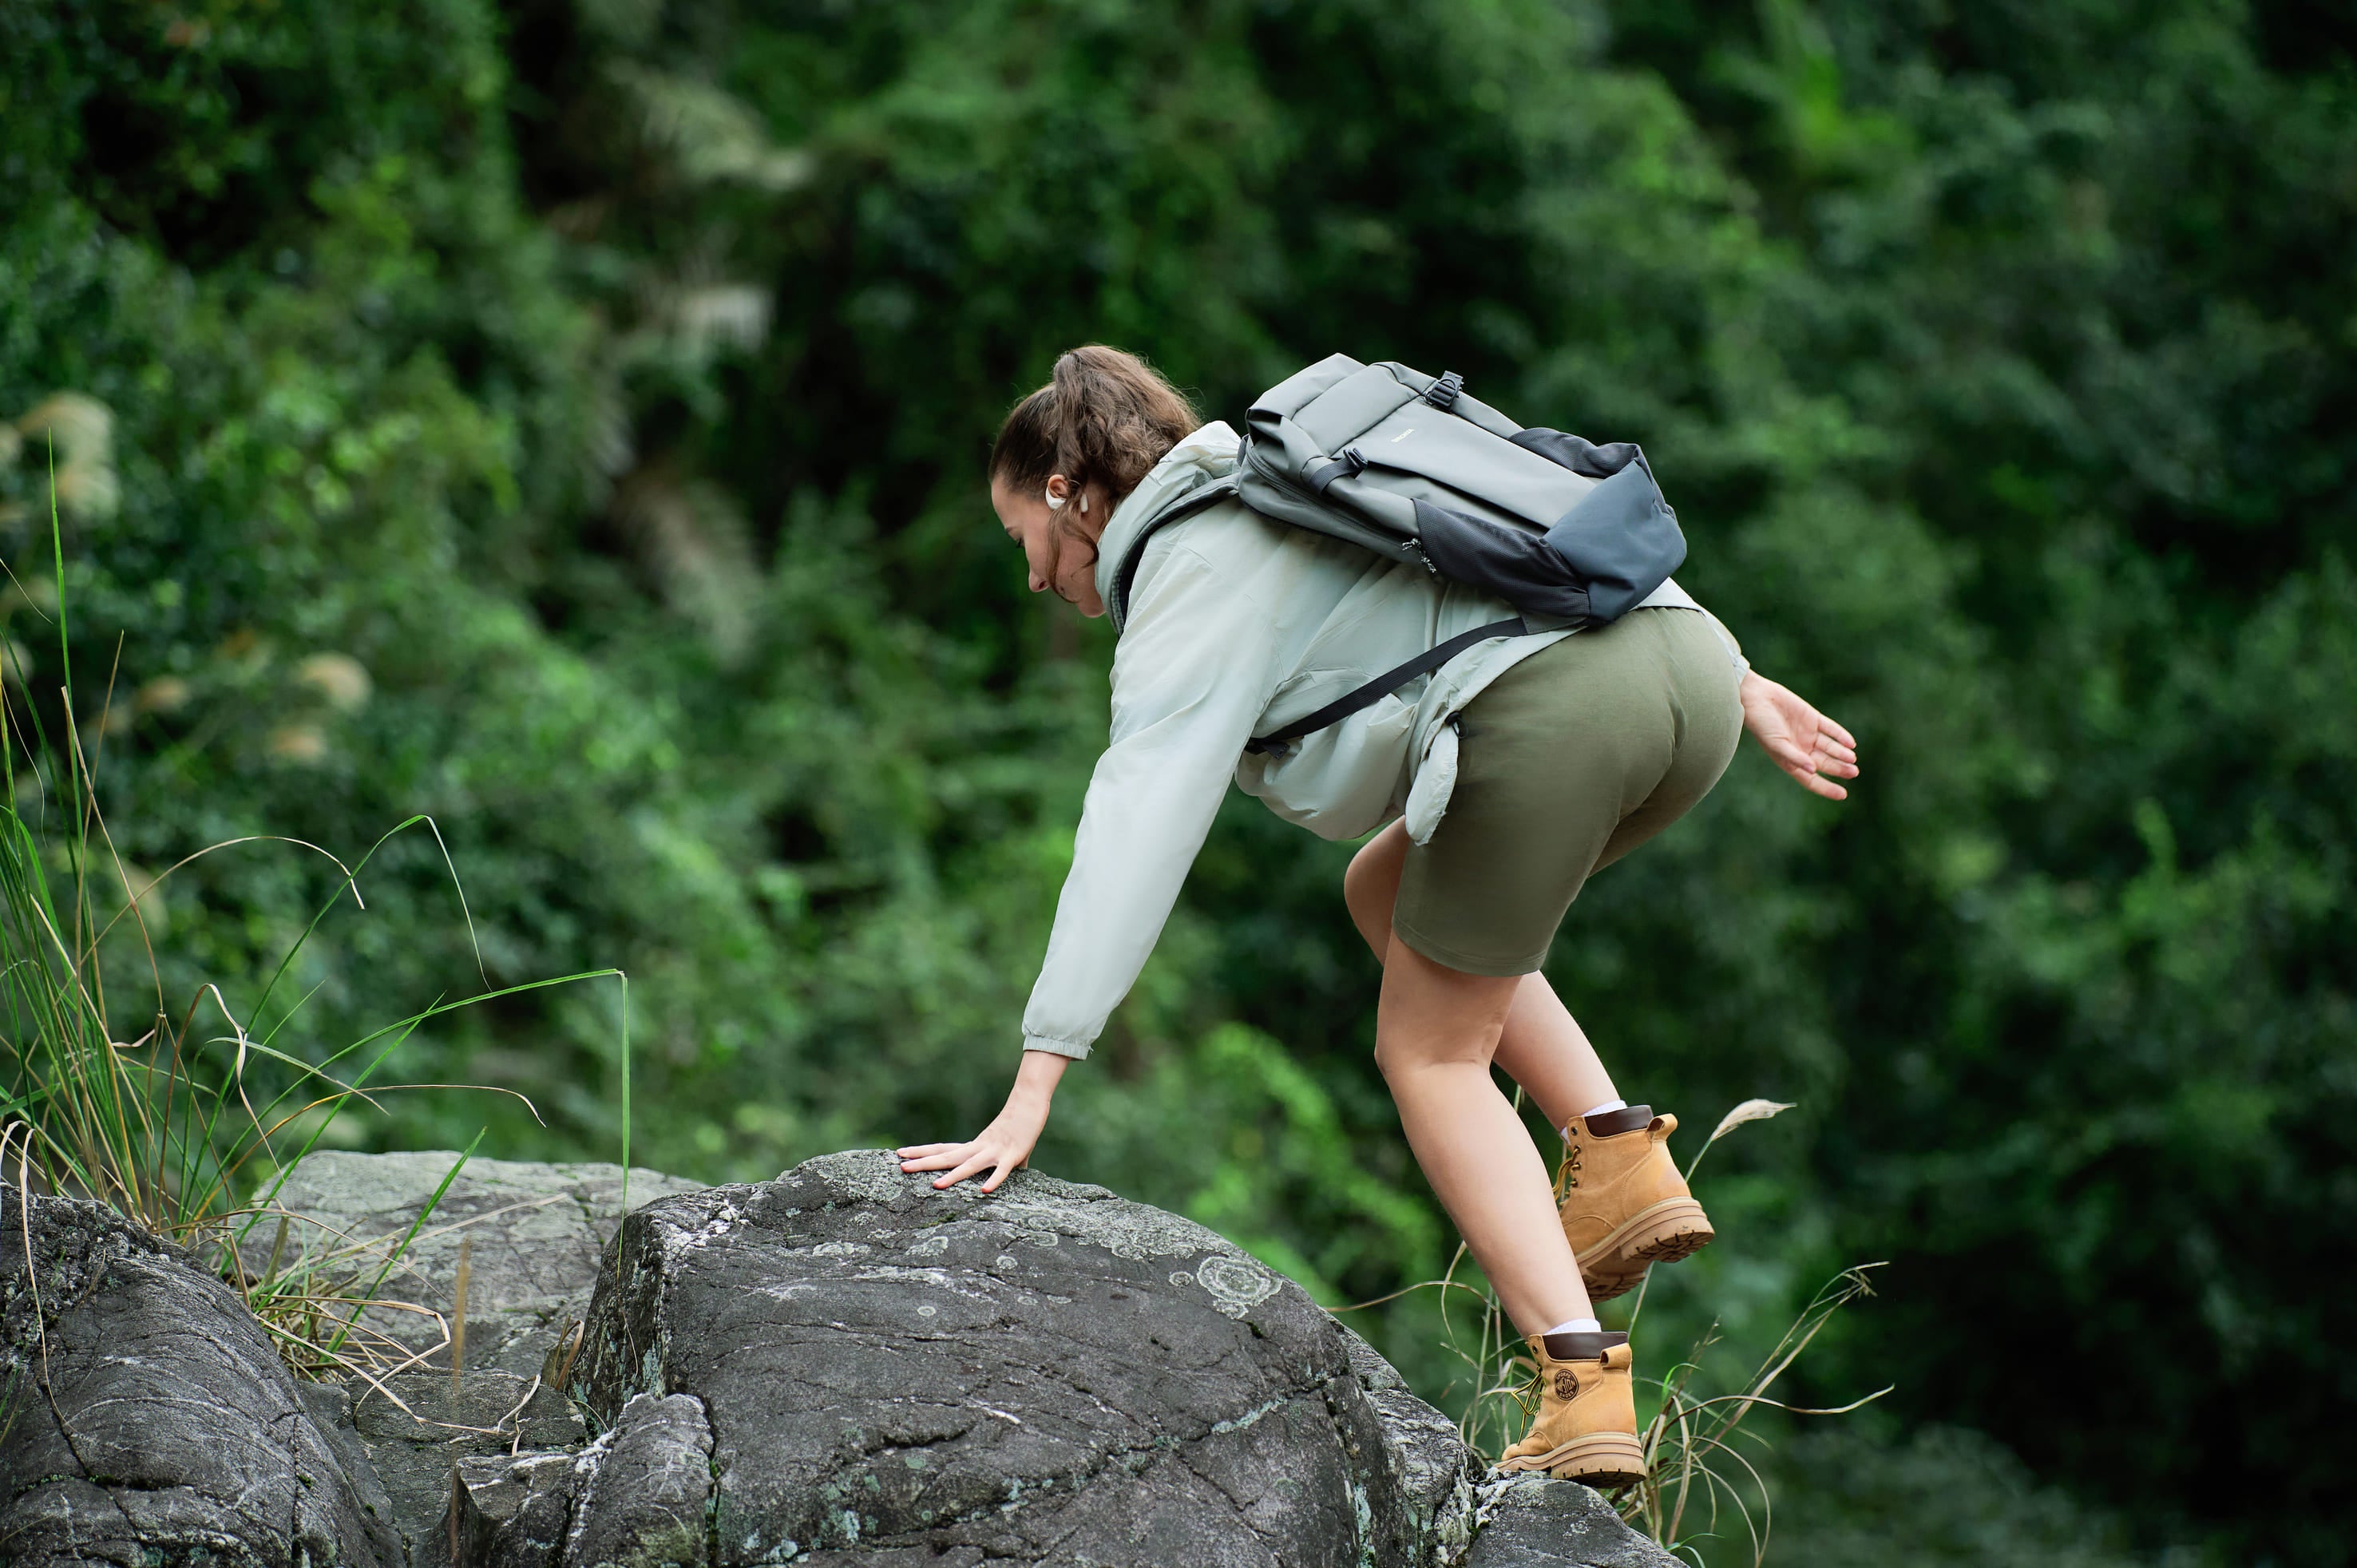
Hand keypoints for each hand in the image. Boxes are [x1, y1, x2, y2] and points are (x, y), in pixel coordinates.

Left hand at [896, 1048, 1069, 1192]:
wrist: (1030, 1104)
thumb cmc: (1015, 1127)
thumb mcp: (999, 1149)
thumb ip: (998, 1166)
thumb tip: (1000, 1180)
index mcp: (973, 1146)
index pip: (942, 1149)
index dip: (922, 1152)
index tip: (901, 1154)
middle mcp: (978, 1147)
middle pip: (947, 1156)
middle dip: (924, 1162)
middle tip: (901, 1166)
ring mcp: (994, 1151)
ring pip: (970, 1165)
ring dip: (953, 1175)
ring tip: (936, 1185)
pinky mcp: (1013, 1154)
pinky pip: (1002, 1171)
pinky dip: (994, 1180)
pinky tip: (984, 1191)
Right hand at [1738, 672, 1858, 799]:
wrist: (1757, 698)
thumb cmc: (1762, 725)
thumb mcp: (1777, 745)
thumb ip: (1795, 758)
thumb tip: (1813, 770)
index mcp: (1790, 760)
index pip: (1811, 779)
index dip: (1827, 788)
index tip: (1843, 795)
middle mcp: (1801, 749)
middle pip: (1825, 763)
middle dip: (1839, 769)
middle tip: (1854, 772)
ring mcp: (1807, 734)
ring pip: (1830, 747)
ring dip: (1842, 753)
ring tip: (1853, 759)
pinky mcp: (1812, 718)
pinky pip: (1830, 729)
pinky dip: (1841, 736)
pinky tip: (1850, 743)